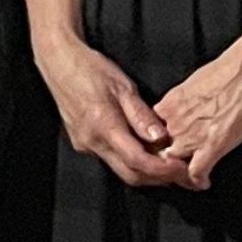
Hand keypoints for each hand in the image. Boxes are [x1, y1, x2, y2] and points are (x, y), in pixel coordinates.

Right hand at [38, 31, 183, 189]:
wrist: (58, 63)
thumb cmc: (91, 68)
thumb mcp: (123, 86)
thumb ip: (141, 115)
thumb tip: (161, 138)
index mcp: (104, 125)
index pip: (138, 161)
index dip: (163, 170)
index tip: (183, 170)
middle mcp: (92, 142)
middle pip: (130, 175)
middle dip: (158, 179)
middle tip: (182, 174)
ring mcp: (85, 145)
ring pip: (120, 169)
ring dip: (145, 171)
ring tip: (168, 163)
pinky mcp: (82, 143)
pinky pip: (110, 159)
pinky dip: (131, 160)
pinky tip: (144, 150)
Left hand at [152, 41, 241, 187]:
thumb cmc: (229, 69)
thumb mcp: (194, 82)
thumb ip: (183, 100)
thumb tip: (185, 108)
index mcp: (169, 104)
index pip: (153, 131)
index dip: (159, 142)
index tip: (166, 148)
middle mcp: (175, 121)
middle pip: (160, 150)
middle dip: (165, 161)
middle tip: (175, 168)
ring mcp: (191, 136)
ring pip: (174, 164)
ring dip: (180, 174)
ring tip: (188, 178)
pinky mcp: (212, 146)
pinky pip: (197, 172)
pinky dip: (198, 181)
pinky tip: (204, 183)